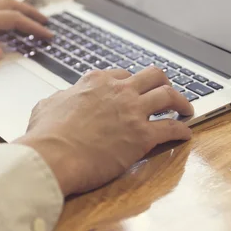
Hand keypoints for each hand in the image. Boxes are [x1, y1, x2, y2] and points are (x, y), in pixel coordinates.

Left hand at [0, 0, 51, 65]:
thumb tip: (0, 51)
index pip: (11, 18)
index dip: (31, 26)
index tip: (47, 34)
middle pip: (10, 5)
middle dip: (31, 13)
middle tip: (47, 22)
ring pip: (1, 3)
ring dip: (20, 10)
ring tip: (32, 19)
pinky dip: (7, 11)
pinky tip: (6, 20)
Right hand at [16, 68, 194, 195]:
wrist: (51, 156)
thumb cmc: (45, 135)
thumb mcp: (47, 104)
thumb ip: (63, 97)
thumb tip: (64, 98)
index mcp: (95, 81)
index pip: (122, 74)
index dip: (131, 83)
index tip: (135, 90)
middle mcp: (118, 91)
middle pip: (153, 76)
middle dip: (163, 83)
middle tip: (167, 92)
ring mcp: (132, 112)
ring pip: (169, 95)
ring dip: (181, 101)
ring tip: (186, 108)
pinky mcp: (142, 136)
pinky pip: (172, 127)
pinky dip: (182, 130)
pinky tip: (185, 133)